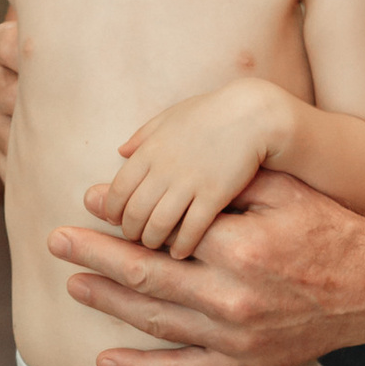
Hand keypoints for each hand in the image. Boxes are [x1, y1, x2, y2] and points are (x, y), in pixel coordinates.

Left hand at [55, 166, 364, 365]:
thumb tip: (175, 162)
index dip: (120, 215)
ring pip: (155, 320)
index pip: (164, 229)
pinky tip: (105, 357)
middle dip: (95, 254)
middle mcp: (233, 296)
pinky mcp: (243, 363)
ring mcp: (235, 336)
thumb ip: (234, 180)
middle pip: (146, 275)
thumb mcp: (289, 191)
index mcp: (241, 247)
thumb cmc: (332, 228)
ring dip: (107, 301)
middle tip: (56, 239)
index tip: (88, 198)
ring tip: (71, 281)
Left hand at [91, 84, 282, 258]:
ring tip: (154, 245)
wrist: (252, 114)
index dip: (112, 209)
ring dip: (153, 240)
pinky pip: (192, 228)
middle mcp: (166, 168)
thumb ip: (143, 136)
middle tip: (134, 238)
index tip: (115, 220)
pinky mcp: (215, 194)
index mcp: (151, 150)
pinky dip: (182, 244)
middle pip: (136, 211)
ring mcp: (190, 182)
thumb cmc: (211, 113)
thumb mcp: (170, 117)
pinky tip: (180, 252)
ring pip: (159, 224)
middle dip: (130, 230)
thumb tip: (121, 151)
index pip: (118, 189)